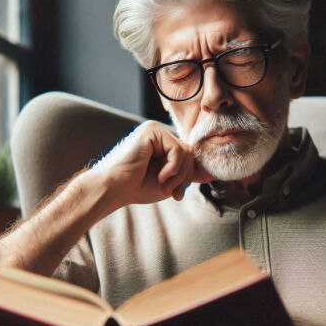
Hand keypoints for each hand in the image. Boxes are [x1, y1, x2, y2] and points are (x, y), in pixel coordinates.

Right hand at [90, 121, 211, 208]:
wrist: (113, 189)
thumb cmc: (136, 188)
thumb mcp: (169, 182)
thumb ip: (186, 174)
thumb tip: (211, 172)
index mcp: (161, 146)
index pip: (188, 157)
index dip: (189, 176)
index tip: (178, 195)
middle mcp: (159, 135)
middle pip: (190, 153)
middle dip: (184, 178)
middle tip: (170, 193)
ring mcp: (155, 131)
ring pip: (186, 152)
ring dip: (179, 175)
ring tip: (163, 186)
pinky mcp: (152, 131)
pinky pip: (178, 150)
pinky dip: (173, 169)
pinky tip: (159, 177)